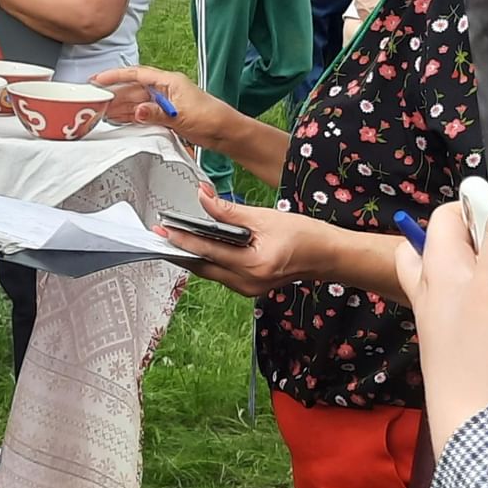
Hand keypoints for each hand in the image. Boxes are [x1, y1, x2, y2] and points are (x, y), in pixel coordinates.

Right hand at [89, 65, 236, 151]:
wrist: (225, 132)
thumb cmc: (211, 117)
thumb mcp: (181, 116)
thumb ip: (156, 113)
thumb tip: (137, 111)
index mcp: (169, 82)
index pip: (136, 74)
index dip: (115, 76)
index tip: (98, 79)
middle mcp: (164, 90)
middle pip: (132, 89)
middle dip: (113, 94)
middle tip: (93, 100)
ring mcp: (164, 103)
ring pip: (135, 103)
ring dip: (119, 107)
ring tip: (100, 112)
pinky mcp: (165, 116)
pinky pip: (142, 114)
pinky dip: (129, 117)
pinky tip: (117, 120)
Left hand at [157, 183, 331, 296]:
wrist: (328, 256)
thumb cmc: (304, 235)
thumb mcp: (265, 217)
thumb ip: (229, 211)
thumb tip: (202, 198)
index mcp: (253, 266)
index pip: (208, 251)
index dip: (183, 239)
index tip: (164, 229)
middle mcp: (247, 283)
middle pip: (203, 267)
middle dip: (180, 250)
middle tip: (159, 235)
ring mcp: (248, 289)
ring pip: (210, 272)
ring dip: (192, 256)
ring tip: (173, 238)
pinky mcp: (249, 287)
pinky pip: (221, 274)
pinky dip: (208, 260)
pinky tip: (198, 247)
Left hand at [395, 139, 487, 456]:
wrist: (480, 435)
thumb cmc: (484, 358)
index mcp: (435, 270)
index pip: (441, 217)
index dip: (473, 207)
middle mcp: (430, 294)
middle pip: (432, 247)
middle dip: (462, 236)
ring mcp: (440, 326)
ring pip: (443, 281)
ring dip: (468, 270)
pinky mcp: (455, 354)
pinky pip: (459, 313)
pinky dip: (476, 304)